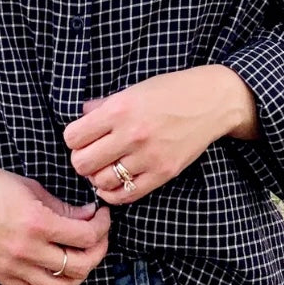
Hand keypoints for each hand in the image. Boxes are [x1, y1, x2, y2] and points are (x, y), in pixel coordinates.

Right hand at [0, 155, 110, 284]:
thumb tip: (89, 217)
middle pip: (79, 265)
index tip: (103, 215)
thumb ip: (62, 208)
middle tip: (99, 235)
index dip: (102, 226)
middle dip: (98, 250)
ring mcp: (13, 268)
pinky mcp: (2, 277)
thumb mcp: (30, 188)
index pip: (85, 236)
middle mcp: (26, 250)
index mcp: (36, 222)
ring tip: (85, 257)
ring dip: (81, 274)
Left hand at [61, 65, 254, 204]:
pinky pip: (126, 195)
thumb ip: (104, 105)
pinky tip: (114, 183)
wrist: (210, 102)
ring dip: (97, 177)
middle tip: (91, 154)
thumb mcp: (132, 89)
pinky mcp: (162, 173)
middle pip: (82, 163)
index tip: (82, 137)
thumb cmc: (169, 91)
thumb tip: (81, 116)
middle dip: (82, 160)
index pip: (73, 137)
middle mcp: (131, 134)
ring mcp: (147, 156)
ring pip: (101, 182)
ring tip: (105, 167)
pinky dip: (113, 193)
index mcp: (119, 109)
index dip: (73, 139)